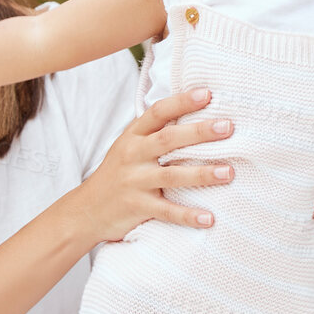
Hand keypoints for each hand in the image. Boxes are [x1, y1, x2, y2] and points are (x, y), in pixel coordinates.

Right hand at [66, 87, 235, 244]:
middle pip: (169, 139)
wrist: (85, 210)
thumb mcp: (128, 145)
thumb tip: (192, 111)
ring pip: (172, 175)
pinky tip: (209, 218)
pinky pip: (167, 211)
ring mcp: (135, 182)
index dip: (182, 102)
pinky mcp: (138, 207)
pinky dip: (188, 216)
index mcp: (133, 136)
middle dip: (199, 132)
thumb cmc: (117, 172)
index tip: (207, 94)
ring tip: (228, 172)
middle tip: (227, 127)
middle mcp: (133, 155)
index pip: (158, 112)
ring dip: (202, 174)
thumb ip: (154, 131)